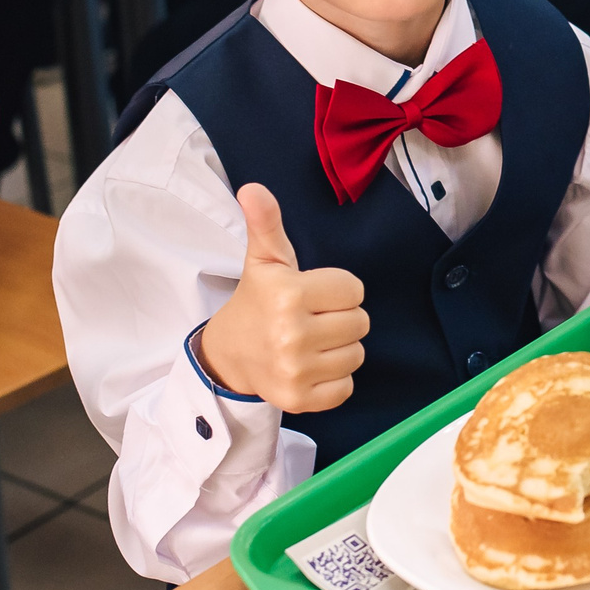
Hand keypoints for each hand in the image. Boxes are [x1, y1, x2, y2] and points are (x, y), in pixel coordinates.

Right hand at [195, 184, 369, 409]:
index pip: (354, 289)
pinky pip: (347, 387)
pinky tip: (312, 367)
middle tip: (312, 318)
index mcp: (289, 295)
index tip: (312, 294)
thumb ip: (266, 222)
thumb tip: (253, 188)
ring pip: (357, 354)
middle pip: (360, 322)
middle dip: (341, 318)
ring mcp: (296, 371)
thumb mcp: (263, 260)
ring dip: (340, 348)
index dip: (337, 290)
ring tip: (312, 342)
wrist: (229, 355)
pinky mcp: (300, 400)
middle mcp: (292, 334)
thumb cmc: (256, 301)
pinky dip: (335, 379)